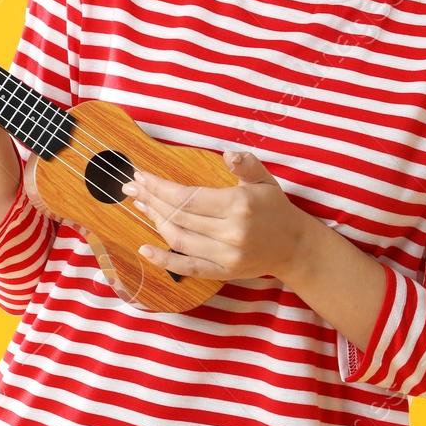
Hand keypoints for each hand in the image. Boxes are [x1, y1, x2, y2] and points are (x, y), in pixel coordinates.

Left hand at [121, 150, 315, 281]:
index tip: (141, 177)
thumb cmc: (275, 208)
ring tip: (140, 205)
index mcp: (239, 205)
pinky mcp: (223, 272)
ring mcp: (226, 255)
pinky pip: (189, 267)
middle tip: (132, 188)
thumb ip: (247, 165)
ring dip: (155, 222)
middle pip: (180, 216)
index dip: (161, 187)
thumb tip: (229, 153)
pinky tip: (145, 249)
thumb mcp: (266, 180)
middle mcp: (231, 232)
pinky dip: (165, 260)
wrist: (294, 246)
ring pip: (179, 239)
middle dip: (152, 200)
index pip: (189, 197)